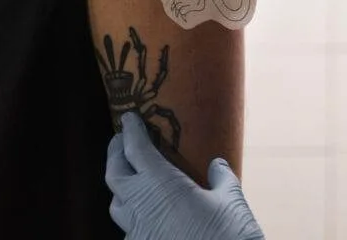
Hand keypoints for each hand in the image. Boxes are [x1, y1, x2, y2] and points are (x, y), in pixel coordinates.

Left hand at [106, 113, 264, 239]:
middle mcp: (141, 206)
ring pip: (116, 205)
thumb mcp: (232, 201)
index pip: (136, 150)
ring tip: (129, 177)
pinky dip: (134, 215)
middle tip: (120, 141)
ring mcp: (137, 232)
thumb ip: (222, 179)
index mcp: (161, 185)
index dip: (131, 131)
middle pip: (115, 174)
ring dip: (120, 187)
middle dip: (115, 154)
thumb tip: (217, 165)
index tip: (129, 118)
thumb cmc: (228, 235)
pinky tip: (147, 214)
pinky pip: (129, 229)